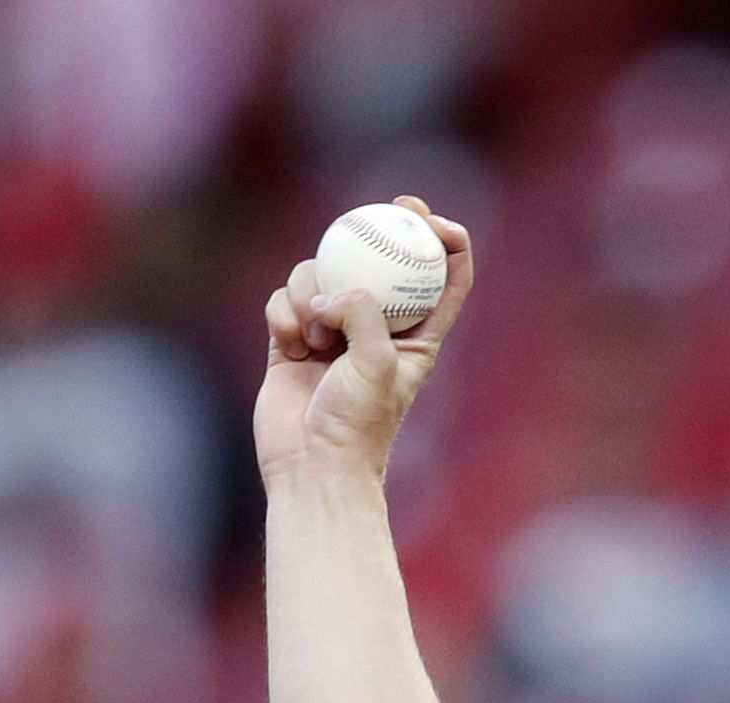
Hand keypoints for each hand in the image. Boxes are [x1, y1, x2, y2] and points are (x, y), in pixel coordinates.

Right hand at [255, 196, 472, 486]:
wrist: (312, 465)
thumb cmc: (357, 424)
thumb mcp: (376, 364)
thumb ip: (363, 314)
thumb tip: (334, 289)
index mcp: (417, 338)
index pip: (443, 281)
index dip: (445, 243)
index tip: (428, 217)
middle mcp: (376, 330)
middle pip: (379, 264)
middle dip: (376, 231)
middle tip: (374, 211)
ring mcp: (331, 332)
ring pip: (320, 277)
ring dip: (312, 291)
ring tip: (314, 333)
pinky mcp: (291, 339)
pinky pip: (285, 301)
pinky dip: (284, 312)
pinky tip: (289, 341)